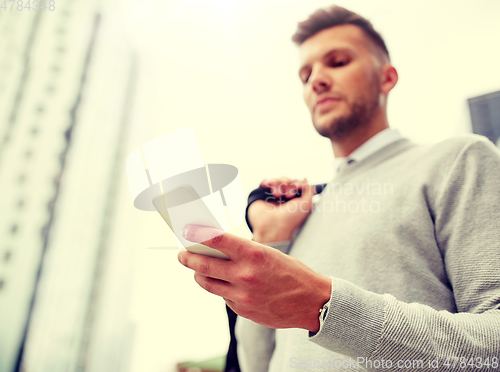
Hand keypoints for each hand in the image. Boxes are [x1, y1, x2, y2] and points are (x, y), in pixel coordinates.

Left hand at [178, 224, 330, 332]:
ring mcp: (242, 295)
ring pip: (207, 282)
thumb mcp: (268, 254)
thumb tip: (214, 249)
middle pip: (203, 264)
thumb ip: (242, 252)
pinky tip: (226, 283)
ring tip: (197, 269)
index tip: (186, 229)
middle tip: (181, 254)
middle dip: (188, 257)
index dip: (197, 233)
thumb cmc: (291, 272)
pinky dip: (221, 288)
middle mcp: (244, 275)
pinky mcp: (242, 310)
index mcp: (253, 254)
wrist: (312, 302)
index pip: (216, 239)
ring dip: (199, 274)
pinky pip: (223, 296)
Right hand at [248, 177, 315, 242]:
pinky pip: (265, 181)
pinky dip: (268, 181)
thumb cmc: (291, 218)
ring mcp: (272, 196)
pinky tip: (270, 187)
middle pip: (287, 180)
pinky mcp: (261, 195)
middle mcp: (283, 198)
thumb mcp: (307, 204)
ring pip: (277, 180)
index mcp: (294, 200)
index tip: (298, 187)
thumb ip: (310, 190)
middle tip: (288, 195)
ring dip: (279, 184)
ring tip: (277, 195)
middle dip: (289, 184)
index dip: (297, 183)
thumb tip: (304, 179)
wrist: (273, 226)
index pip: (296, 184)